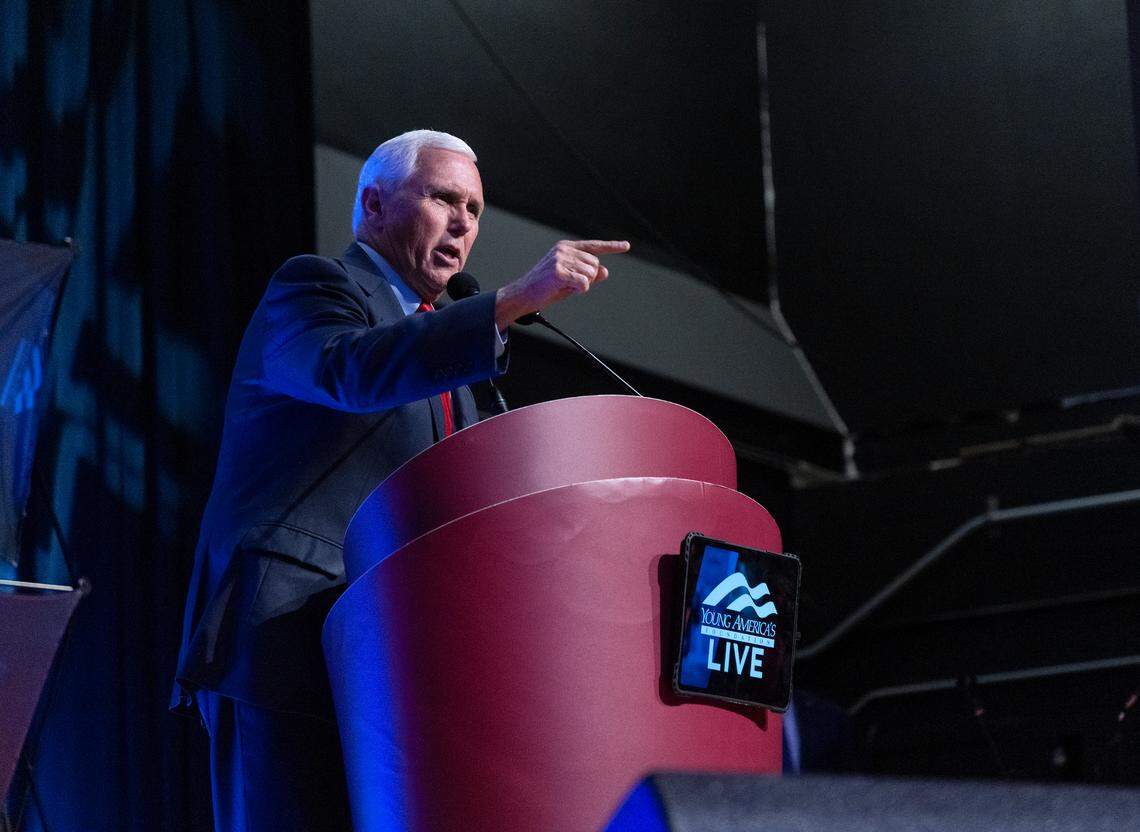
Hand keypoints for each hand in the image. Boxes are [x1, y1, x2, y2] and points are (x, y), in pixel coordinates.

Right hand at [495, 240, 629, 329]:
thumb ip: (588, 274)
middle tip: (571, 284)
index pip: (593, 246)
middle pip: (595, 264)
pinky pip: (583, 283)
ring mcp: (561, 259)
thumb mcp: (570, 279)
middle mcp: (564, 250)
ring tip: (565, 286)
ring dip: (583, 285)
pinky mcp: (559, 271)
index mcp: (566, 248)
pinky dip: (579, 290)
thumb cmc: (545, 288)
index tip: (626, 246)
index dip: (611, 247)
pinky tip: (566, 289)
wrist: (523, 295)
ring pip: (590, 274)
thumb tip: (605, 271)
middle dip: (589, 278)